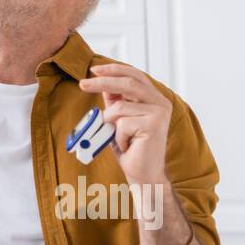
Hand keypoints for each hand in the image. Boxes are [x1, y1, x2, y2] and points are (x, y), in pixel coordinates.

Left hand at [77, 63, 170, 184]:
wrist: (143, 174)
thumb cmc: (132, 148)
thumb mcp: (120, 119)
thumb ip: (116, 101)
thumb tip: (102, 83)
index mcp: (155, 98)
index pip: (134, 75)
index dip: (114, 70)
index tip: (94, 70)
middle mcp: (161, 103)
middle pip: (127, 83)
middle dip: (102, 83)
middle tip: (82, 84)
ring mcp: (159, 113)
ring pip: (119, 108)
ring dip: (111, 124)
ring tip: (120, 138)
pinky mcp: (154, 126)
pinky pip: (122, 124)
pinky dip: (117, 136)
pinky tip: (128, 146)